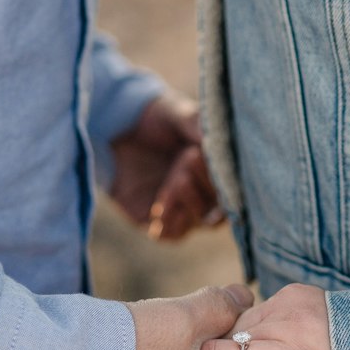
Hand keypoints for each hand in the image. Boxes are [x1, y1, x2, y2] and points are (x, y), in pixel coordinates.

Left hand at [109, 92, 224, 240]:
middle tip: (190, 157)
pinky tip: (161, 207)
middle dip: (207, 184)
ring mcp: (179, 207)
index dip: (230, 182)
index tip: (221, 166)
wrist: (115, 128)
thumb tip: (216, 139)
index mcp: (215, 169)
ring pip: (197, 221)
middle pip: (218, 205)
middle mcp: (201, 192)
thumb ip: (198, 125)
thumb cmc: (155, 119)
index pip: (234, 187)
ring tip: (177, 178)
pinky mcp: (154, 219)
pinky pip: (170, 234)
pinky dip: (170, 225)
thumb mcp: (179, 115)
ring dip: (189, 202)